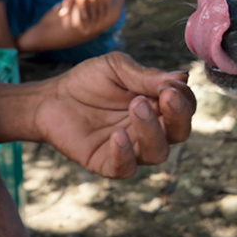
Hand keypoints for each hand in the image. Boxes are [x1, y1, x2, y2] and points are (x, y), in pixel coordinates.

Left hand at [31, 52, 193, 178]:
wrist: (52, 97)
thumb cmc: (88, 80)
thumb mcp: (117, 67)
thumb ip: (146, 75)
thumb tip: (181, 79)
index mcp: (157, 106)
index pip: (185, 108)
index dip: (184, 100)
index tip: (172, 87)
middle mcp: (150, 130)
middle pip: (178, 133)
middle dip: (177, 116)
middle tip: (165, 97)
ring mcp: (131, 149)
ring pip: (157, 153)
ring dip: (151, 131)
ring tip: (135, 106)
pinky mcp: (107, 163)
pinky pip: (125, 168)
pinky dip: (125, 154)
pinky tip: (118, 135)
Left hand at [59, 0, 112, 27]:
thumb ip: (67, 4)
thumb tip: (61, 15)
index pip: (83, 17)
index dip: (84, 26)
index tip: (84, 31)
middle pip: (93, 18)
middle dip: (91, 26)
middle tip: (90, 31)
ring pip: (101, 15)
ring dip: (99, 22)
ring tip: (96, 27)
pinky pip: (107, 9)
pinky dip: (105, 15)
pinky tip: (102, 18)